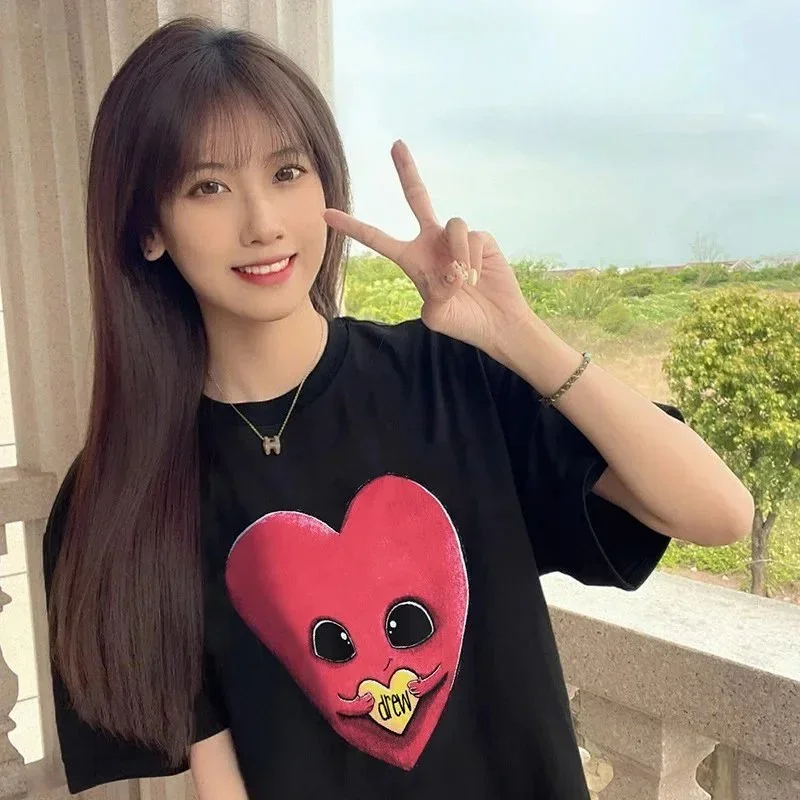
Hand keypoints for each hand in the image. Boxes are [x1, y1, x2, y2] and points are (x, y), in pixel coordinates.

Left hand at [323, 140, 533, 356]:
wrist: (497, 323)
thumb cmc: (463, 321)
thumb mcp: (437, 316)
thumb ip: (435, 296)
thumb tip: (450, 270)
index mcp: (412, 260)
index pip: (378, 239)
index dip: (353, 226)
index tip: (326, 214)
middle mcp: (431, 242)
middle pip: (417, 197)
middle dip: (407, 170)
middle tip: (396, 144)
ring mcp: (455, 239)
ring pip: (452, 225)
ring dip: (457, 257)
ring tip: (465, 282)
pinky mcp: (479, 238)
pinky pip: (470, 236)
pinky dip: (471, 259)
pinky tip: (478, 277)